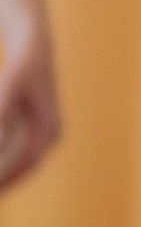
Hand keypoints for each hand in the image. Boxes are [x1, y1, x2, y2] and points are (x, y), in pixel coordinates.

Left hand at [0, 30, 61, 190]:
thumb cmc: (22, 63)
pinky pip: (18, 152)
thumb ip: (4, 114)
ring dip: (6, 174)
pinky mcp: (33, 128)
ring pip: (21, 161)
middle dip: (5, 182)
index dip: (6, 179)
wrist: (34, 44)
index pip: (26, 163)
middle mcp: (49, 135)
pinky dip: (5, 160)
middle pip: (25, 167)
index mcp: (49, 128)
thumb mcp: (10, 85)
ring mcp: (43, 133)